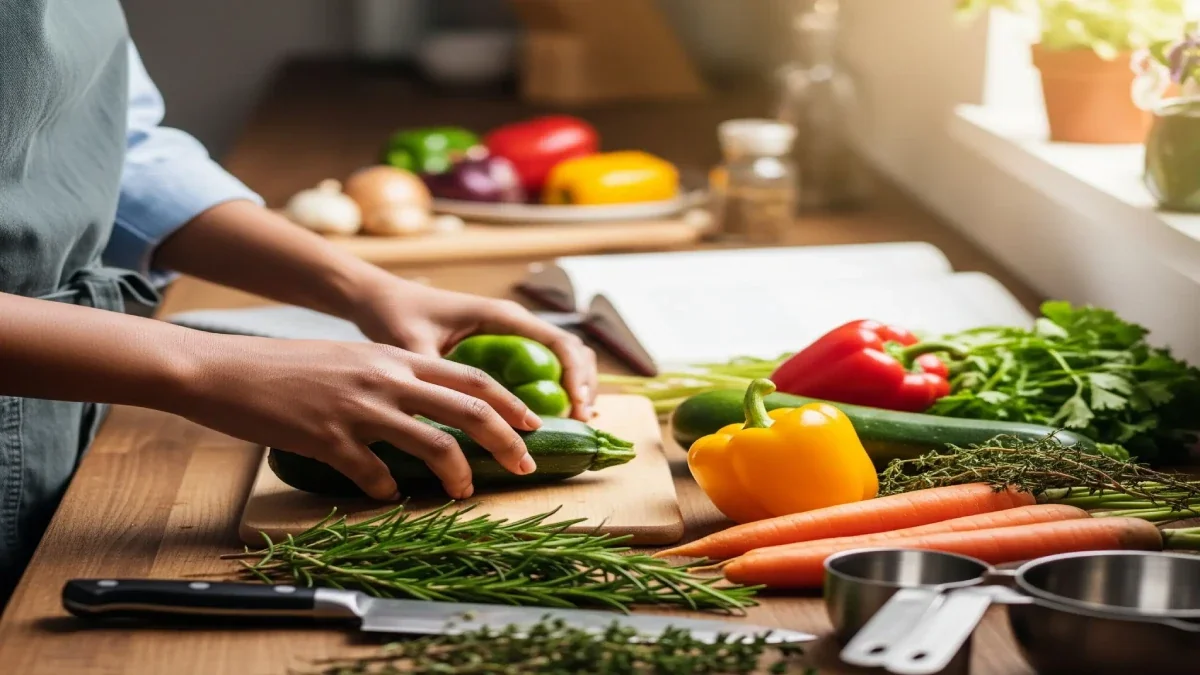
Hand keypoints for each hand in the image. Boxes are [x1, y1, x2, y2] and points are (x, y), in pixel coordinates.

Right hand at [176, 333, 543, 500]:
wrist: (224, 368)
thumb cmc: (287, 365)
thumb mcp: (351, 359)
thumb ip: (391, 377)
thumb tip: (429, 408)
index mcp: (394, 357)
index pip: (472, 378)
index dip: (511, 403)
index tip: (534, 426)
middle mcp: (385, 378)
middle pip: (469, 409)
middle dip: (506, 441)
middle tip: (524, 465)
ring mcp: (358, 409)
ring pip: (433, 445)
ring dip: (456, 473)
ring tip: (462, 490)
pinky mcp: (327, 439)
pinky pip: (372, 475)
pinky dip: (386, 491)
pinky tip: (385, 495)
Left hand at [350, 276, 598, 419]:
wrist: (381, 299)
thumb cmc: (397, 315)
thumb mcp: (413, 346)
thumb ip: (433, 376)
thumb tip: (450, 418)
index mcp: (502, 317)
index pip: (560, 343)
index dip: (576, 376)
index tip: (579, 408)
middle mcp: (514, 323)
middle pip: (571, 351)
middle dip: (583, 385)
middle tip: (583, 421)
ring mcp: (511, 335)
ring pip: (562, 359)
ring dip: (574, 387)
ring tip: (574, 422)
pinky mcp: (502, 348)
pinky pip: (542, 367)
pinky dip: (555, 389)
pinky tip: (549, 418)